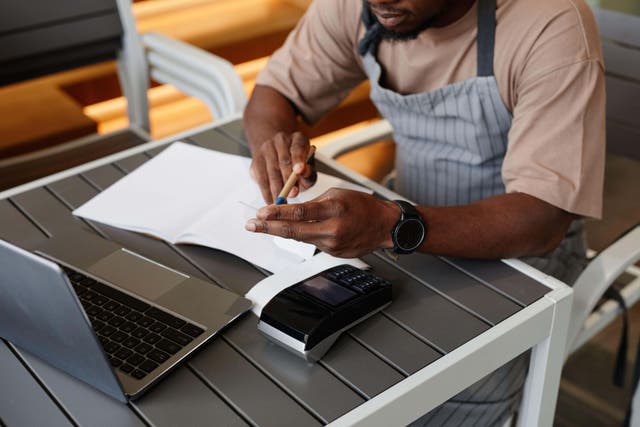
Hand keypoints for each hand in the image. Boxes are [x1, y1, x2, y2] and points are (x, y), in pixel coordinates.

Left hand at [245, 188, 399, 257]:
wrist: (384, 226)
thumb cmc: (362, 206)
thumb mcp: (337, 194)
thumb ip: (314, 203)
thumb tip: (289, 210)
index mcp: (333, 209)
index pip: (299, 213)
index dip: (277, 214)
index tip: (261, 213)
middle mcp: (332, 229)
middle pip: (293, 231)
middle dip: (268, 228)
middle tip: (251, 225)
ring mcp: (332, 244)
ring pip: (300, 238)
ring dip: (279, 233)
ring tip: (262, 227)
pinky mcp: (333, 253)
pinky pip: (312, 243)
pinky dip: (301, 236)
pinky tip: (292, 231)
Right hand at [249, 131, 316, 203]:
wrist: (278, 157)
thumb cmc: (298, 167)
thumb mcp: (308, 169)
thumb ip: (308, 173)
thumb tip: (303, 174)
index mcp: (298, 139)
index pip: (298, 148)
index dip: (298, 159)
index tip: (299, 171)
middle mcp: (281, 139)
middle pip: (283, 161)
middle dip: (287, 180)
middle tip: (291, 195)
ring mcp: (267, 147)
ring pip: (271, 170)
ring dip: (276, 188)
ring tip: (281, 202)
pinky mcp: (256, 159)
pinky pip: (260, 177)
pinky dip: (266, 191)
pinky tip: (270, 200)